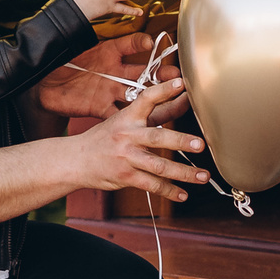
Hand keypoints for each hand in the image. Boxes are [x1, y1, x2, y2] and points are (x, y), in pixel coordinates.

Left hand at [35, 33, 187, 122]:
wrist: (40, 82)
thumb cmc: (60, 58)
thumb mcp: (83, 43)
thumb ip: (110, 38)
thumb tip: (140, 37)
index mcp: (111, 54)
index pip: (133, 47)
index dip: (145, 46)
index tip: (153, 44)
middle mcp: (114, 74)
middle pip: (144, 75)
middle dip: (162, 77)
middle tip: (178, 78)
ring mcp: (109, 92)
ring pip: (138, 97)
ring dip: (155, 101)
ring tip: (174, 104)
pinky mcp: (100, 109)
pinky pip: (118, 116)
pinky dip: (131, 122)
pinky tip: (147, 126)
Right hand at [71, 80, 208, 201]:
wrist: (76, 160)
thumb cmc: (106, 138)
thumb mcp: (124, 121)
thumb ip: (153, 113)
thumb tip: (183, 100)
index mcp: (128, 117)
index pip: (146, 99)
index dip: (164, 90)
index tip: (181, 84)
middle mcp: (128, 136)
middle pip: (157, 138)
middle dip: (181, 141)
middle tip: (200, 144)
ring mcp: (126, 158)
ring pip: (159, 166)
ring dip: (184, 173)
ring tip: (203, 176)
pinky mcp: (126, 177)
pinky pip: (151, 185)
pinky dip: (169, 191)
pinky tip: (183, 194)